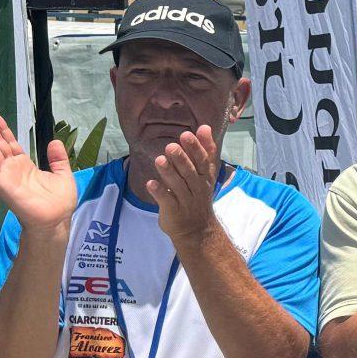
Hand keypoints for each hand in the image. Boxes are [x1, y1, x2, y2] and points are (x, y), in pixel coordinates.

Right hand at [0, 110, 76, 232]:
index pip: (9, 142)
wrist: (56, 221)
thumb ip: (58, 158)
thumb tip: (55, 141)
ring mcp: (6, 176)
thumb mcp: (63, 174)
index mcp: (24, 165)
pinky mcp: (3, 186)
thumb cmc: (59, 202)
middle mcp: (12, 169)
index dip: (0, 128)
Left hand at [143, 126, 222, 251]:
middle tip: (171, 146)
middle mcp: (197, 187)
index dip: (195, 148)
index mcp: (204, 177)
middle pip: (189, 172)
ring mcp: (185, 200)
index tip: (187, 134)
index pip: (202, 161)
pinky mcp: (173, 211)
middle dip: (181, 159)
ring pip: (177, 185)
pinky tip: (150, 183)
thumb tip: (204, 126)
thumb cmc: (197, 196)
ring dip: (168, 173)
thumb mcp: (206, 174)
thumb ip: (205, 151)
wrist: (198, 230)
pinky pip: (166, 200)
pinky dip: (159, 192)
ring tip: (159, 160)